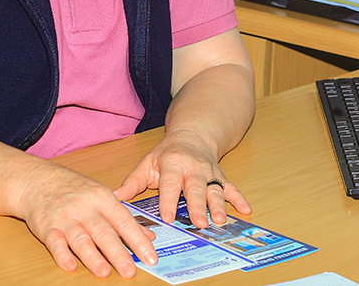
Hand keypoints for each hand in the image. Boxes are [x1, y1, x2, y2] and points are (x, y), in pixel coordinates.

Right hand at [17, 161, 158, 276]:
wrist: (38, 179)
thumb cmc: (74, 189)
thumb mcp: (102, 196)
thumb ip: (124, 218)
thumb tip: (149, 237)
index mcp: (103, 198)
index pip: (124, 220)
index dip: (138, 240)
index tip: (150, 257)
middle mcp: (85, 208)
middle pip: (103, 231)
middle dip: (117, 252)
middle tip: (130, 270)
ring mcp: (65, 217)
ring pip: (80, 238)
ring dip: (92, 256)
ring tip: (104, 272)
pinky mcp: (46, 227)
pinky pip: (54, 241)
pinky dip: (61, 253)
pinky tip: (69, 265)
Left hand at [114, 128, 250, 228]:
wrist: (192, 135)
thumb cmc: (166, 154)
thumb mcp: (147, 163)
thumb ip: (132, 183)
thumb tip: (113, 198)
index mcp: (172, 164)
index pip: (170, 184)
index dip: (168, 200)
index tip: (168, 217)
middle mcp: (193, 168)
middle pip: (196, 188)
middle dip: (198, 206)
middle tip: (199, 223)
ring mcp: (209, 172)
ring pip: (215, 189)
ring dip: (219, 205)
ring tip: (221, 220)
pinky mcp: (221, 176)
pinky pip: (232, 188)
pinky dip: (239, 199)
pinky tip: (246, 210)